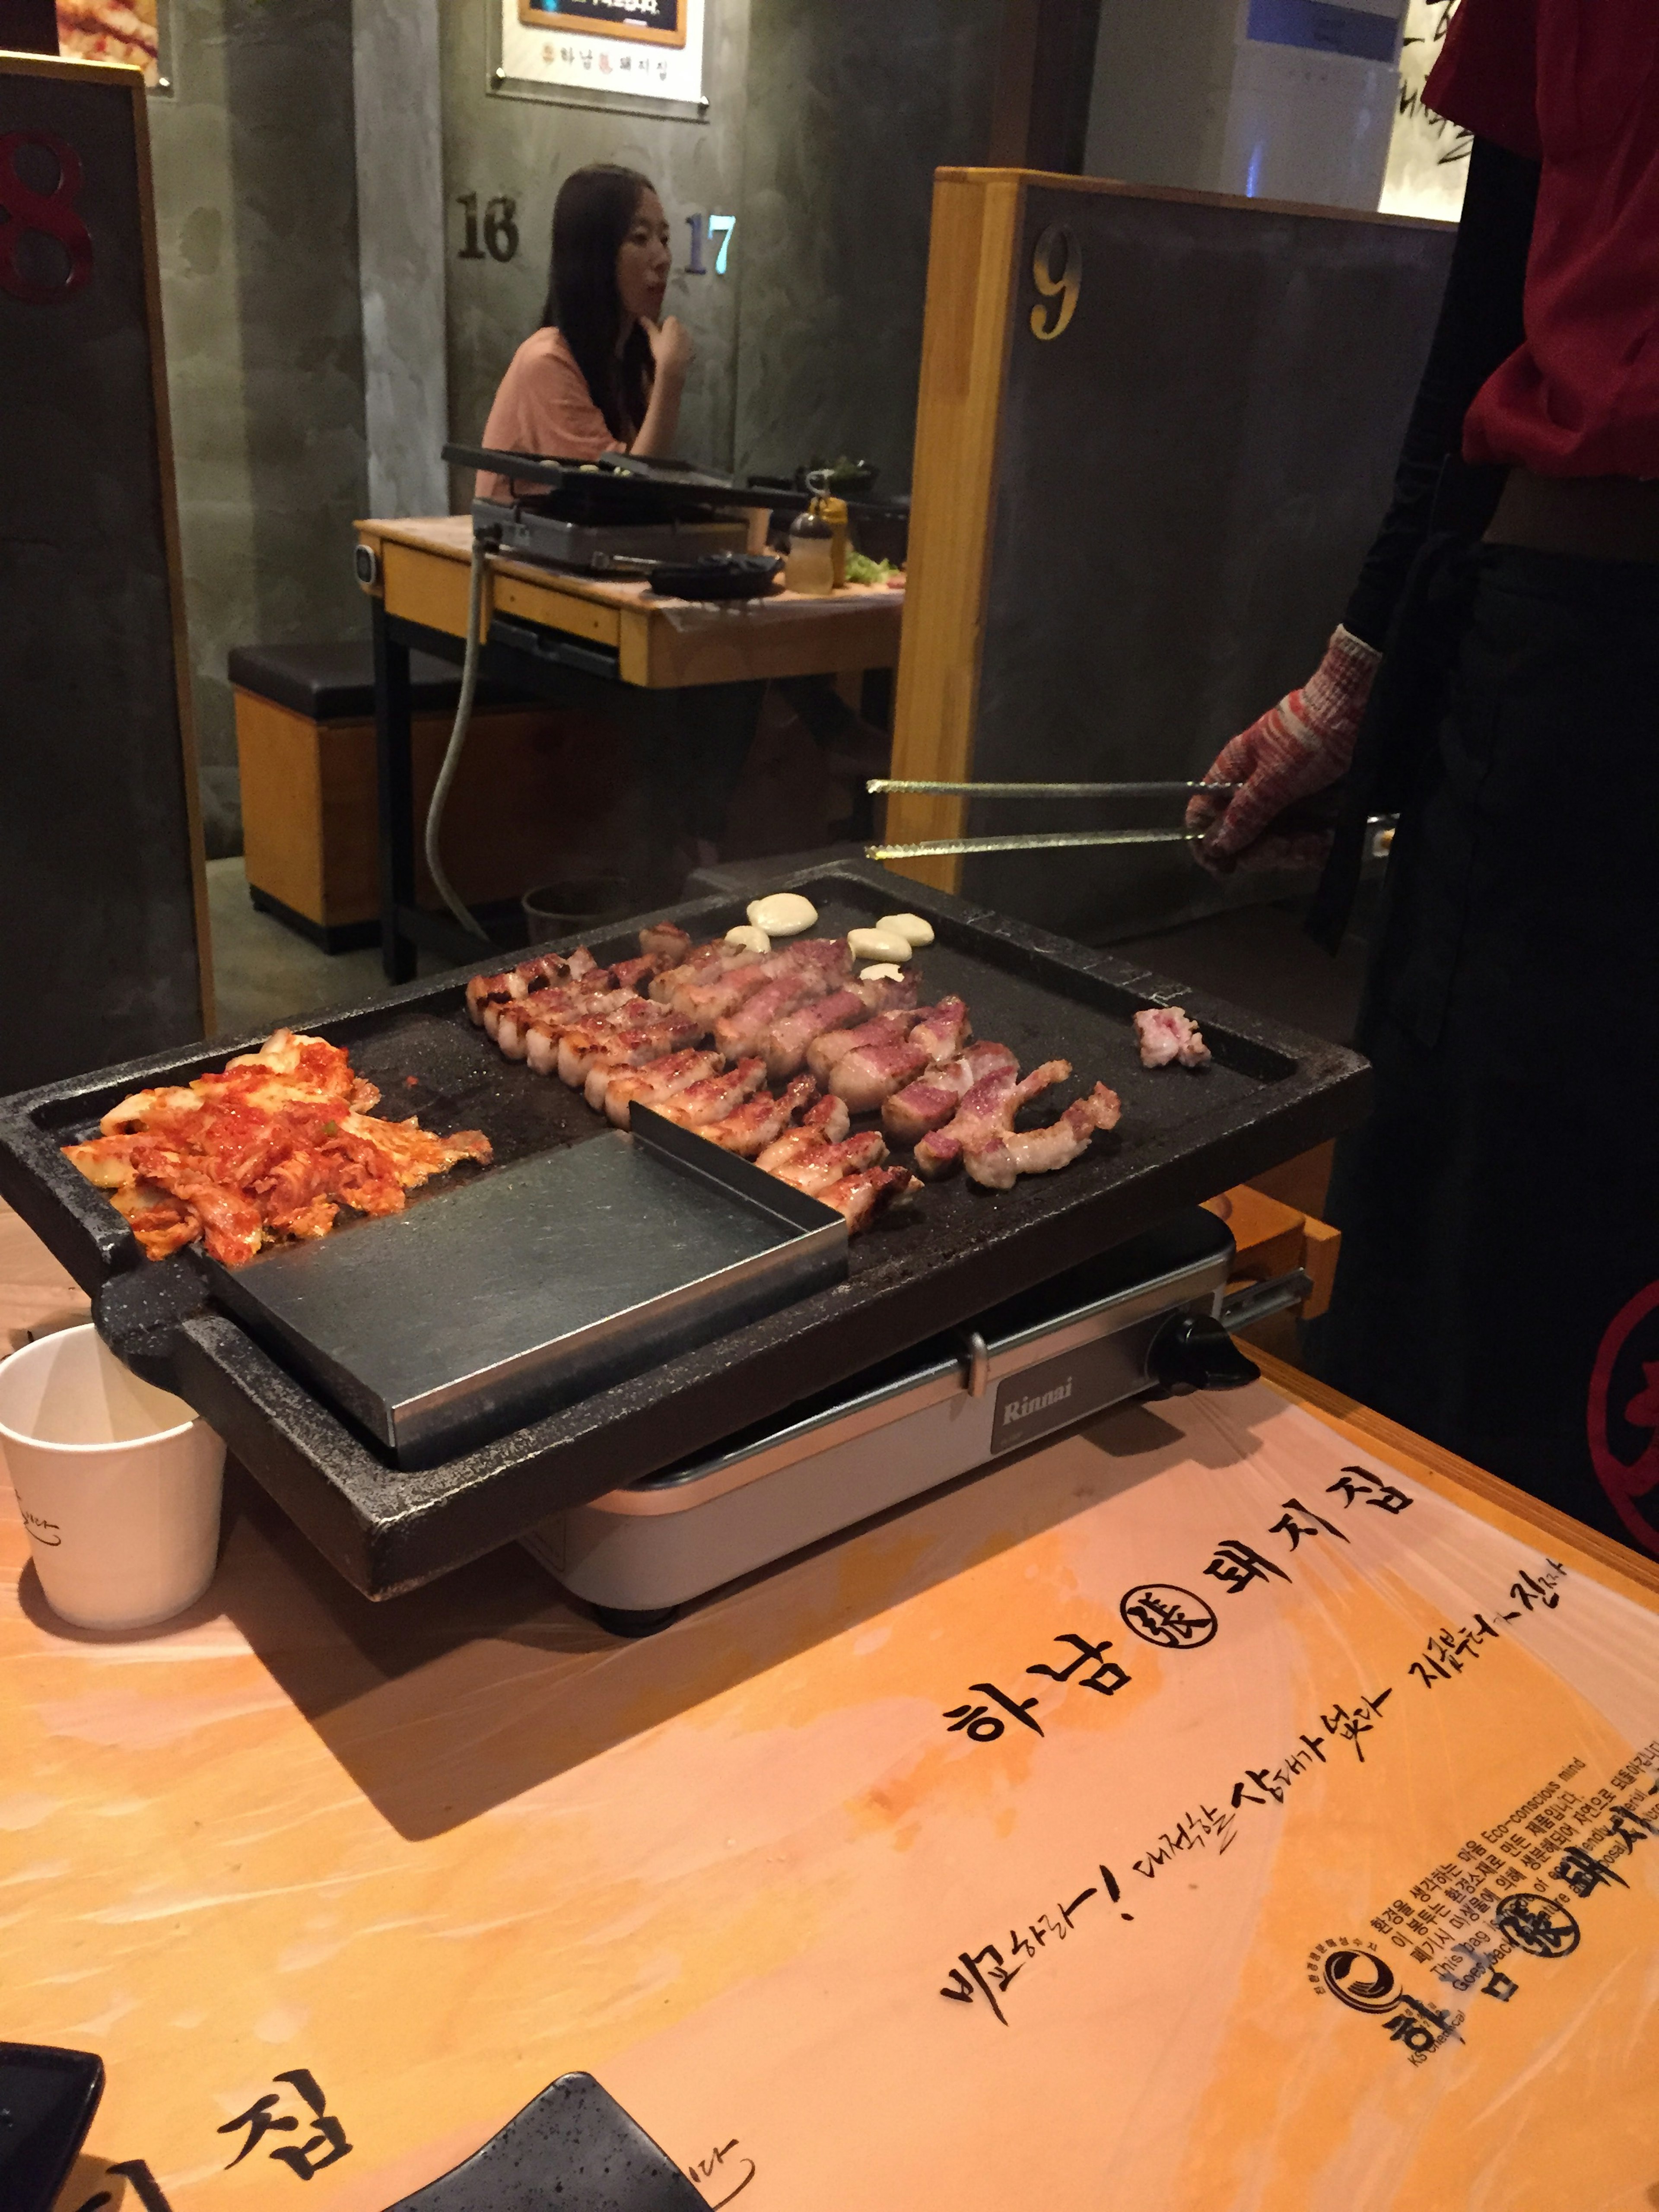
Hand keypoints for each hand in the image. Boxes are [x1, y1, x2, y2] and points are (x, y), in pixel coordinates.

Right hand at [642, 313, 693, 384]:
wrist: (673, 366)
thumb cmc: (661, 349)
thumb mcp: (652, 337)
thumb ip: (648, 326)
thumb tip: (641, 317)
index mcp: (673, 321)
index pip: (666, 320)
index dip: (660, 327)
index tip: (656, 335)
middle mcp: (683, 326)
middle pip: (674, 327)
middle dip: (669, 332)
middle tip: (661, 342)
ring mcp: (689, 337)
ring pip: (680, 336)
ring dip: (675, 340)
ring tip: (668, 349)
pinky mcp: (692, 348)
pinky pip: (685, 345)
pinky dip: (681, 348)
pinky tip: (675, 355)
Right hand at [1185, 626, 1380, 871]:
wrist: (1358, 714)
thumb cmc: (1310, 739)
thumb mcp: (1274, 778)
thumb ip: (1244, 814)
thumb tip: (1214, 845)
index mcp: (1233, 774)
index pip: (1203, 813)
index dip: (1207, 843)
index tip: (1225, 868)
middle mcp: (1255, 789)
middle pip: (1242, 837)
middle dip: (1265, 850)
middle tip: (1288, 849)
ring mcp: (1284, 799)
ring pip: (1274, 842)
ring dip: (1294, 851)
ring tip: (1316, 843)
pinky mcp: (1312, 807)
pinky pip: (1302, 838)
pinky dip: (1314, 846)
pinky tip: (1326, 842)